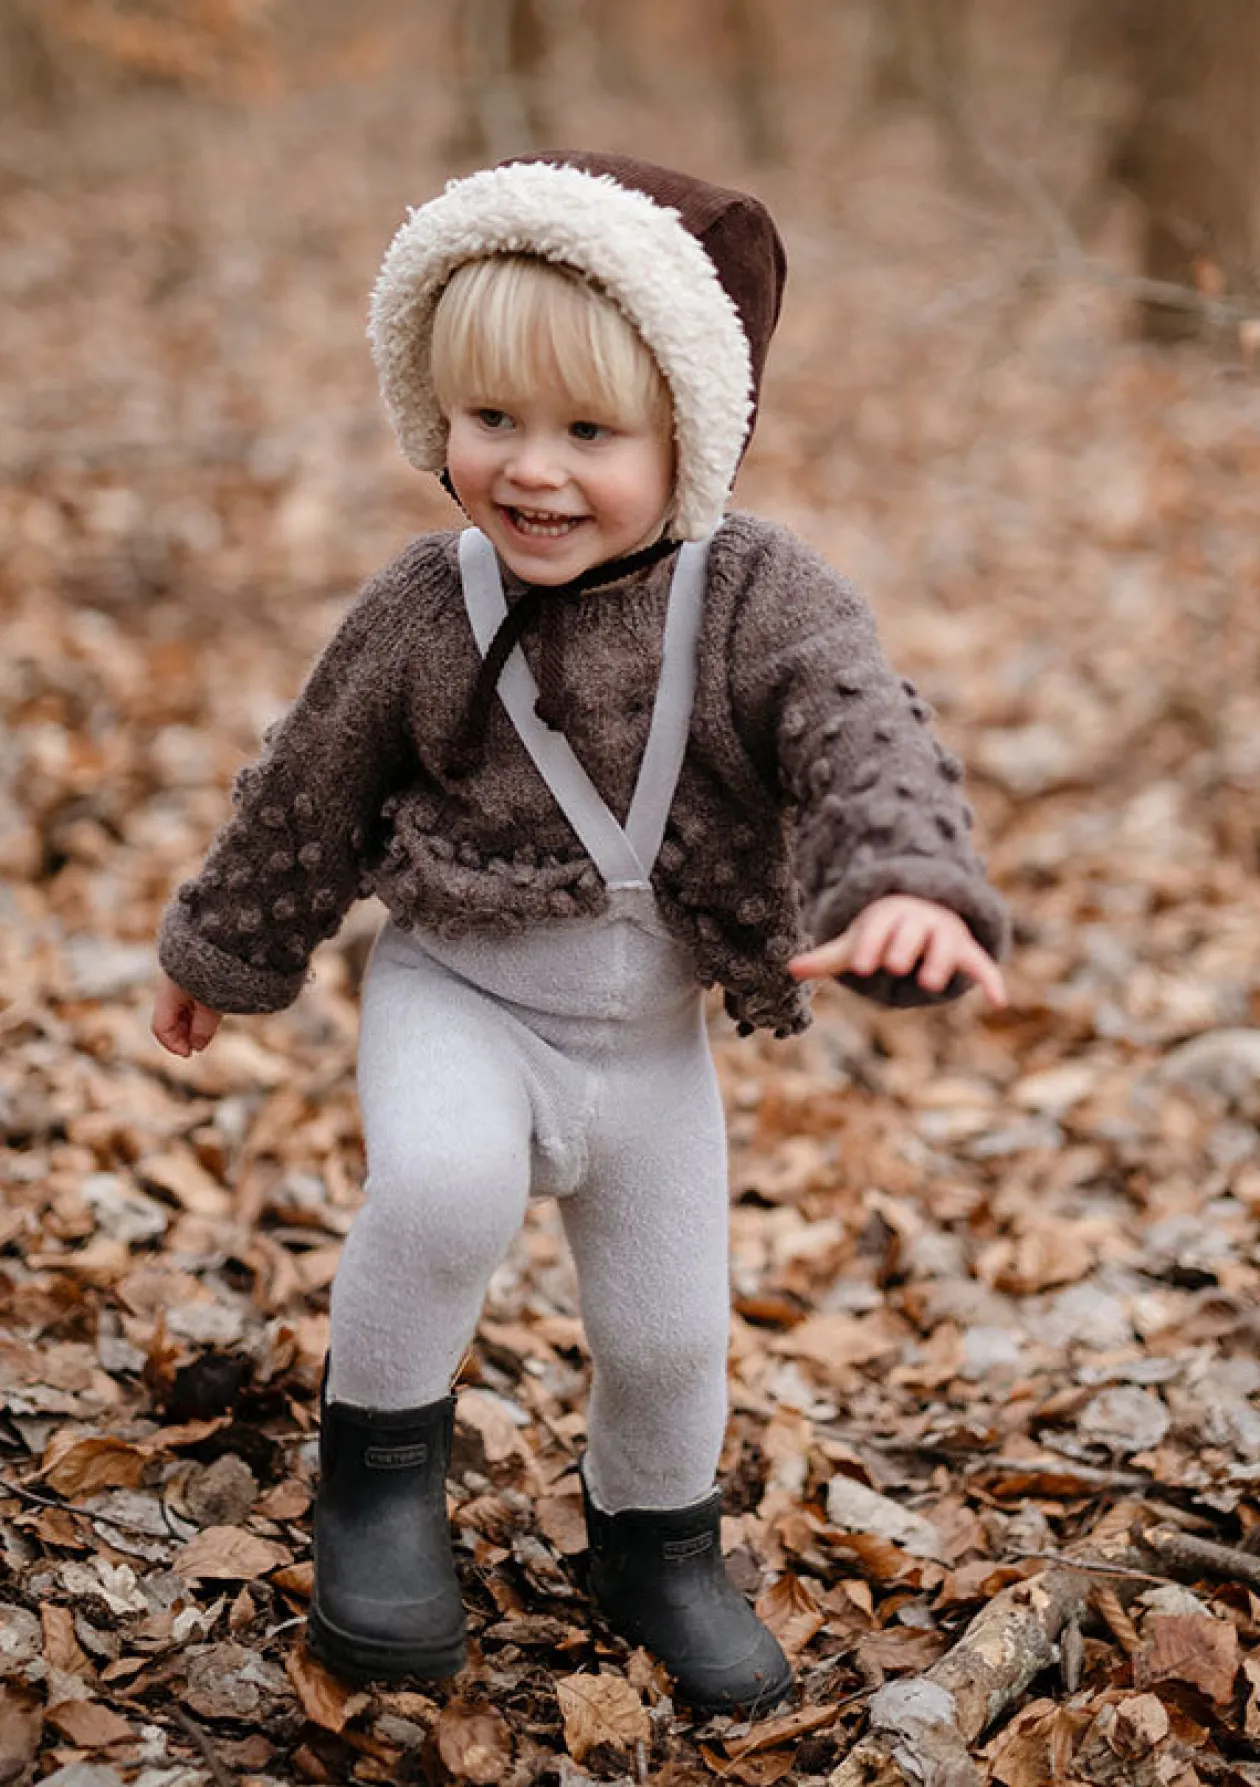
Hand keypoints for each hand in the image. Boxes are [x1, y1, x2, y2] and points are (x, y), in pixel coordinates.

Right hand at [152, 971, 223, 1056]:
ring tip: (209, 1028)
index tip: (190, 1054)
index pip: (161, 1027)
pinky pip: (189, 1000)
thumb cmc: (216, 967)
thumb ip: (203, 1027)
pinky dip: (197, 1011)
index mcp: (168, 993)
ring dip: (192, 1024)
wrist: (222, 933)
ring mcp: (179, 982)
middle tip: (201, 1045)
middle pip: (169, 1020)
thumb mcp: (211, 1002)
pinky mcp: (191, 976)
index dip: (173, 1044)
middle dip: (183, 1036)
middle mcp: (169, 988)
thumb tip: (197, 1048)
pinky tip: (211, 1014)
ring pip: (180, 1011)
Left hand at [788, 894, 1006, 1008]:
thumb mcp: (856, 942)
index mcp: (889, 917)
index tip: (861, 966)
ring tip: (931, 983)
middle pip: (912, 933)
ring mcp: (945, 935)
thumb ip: (827, 957)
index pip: (878, 930)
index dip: (870, 946)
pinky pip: (983, 964)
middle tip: (894, 965)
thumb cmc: (883, 933)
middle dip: (904, 946)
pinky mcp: (966, 950)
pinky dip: (992, 980)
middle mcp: (919, 922)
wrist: (922, 908)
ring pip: (945, 946)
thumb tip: (789, 968)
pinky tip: (999, 1003)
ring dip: (940, 962)